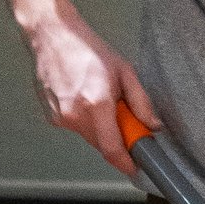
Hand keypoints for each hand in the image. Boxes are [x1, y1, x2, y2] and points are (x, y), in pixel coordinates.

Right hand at [24, 5, 156, 169]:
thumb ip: (140, 102)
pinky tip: (82, 96)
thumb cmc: (86, 49)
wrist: (53, 37)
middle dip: (116, 138)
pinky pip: (76, 127)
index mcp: (96, 104)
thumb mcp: (124, 71)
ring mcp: (61, 118)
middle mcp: (75, 115)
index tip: (135, 166)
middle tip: (122, 115)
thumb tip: (151, 124)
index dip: (126, 163)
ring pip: (89, 136)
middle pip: (102, 144)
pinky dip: (85, 119)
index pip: (112, 148)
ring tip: (97, 97)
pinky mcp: (52, 117)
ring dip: (100, 126)